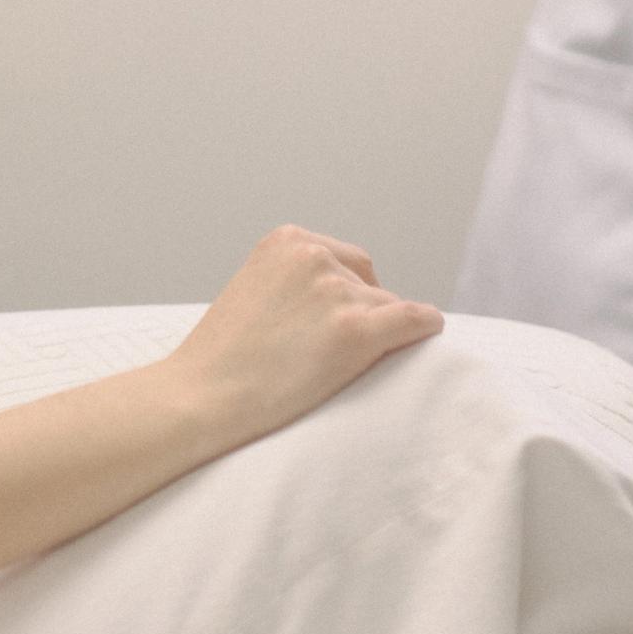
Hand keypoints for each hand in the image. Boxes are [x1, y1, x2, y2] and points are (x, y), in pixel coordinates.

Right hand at [162, 226, 442, 458]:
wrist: (202, 394)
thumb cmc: (222, 357)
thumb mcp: (253, 290)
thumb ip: (292, 282)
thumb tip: (339, 300)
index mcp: (285, 239)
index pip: (342, 259)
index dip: (346, 294)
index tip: (337, 323)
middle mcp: (314, 254)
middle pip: (367, 281)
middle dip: (364, 310)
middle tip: (343, 350)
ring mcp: (335, 292)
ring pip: (386, 308)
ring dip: (378, 335)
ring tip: (346, 369)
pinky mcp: (355, 332)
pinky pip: (412, 320)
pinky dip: (424, 326)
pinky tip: (430, 333)